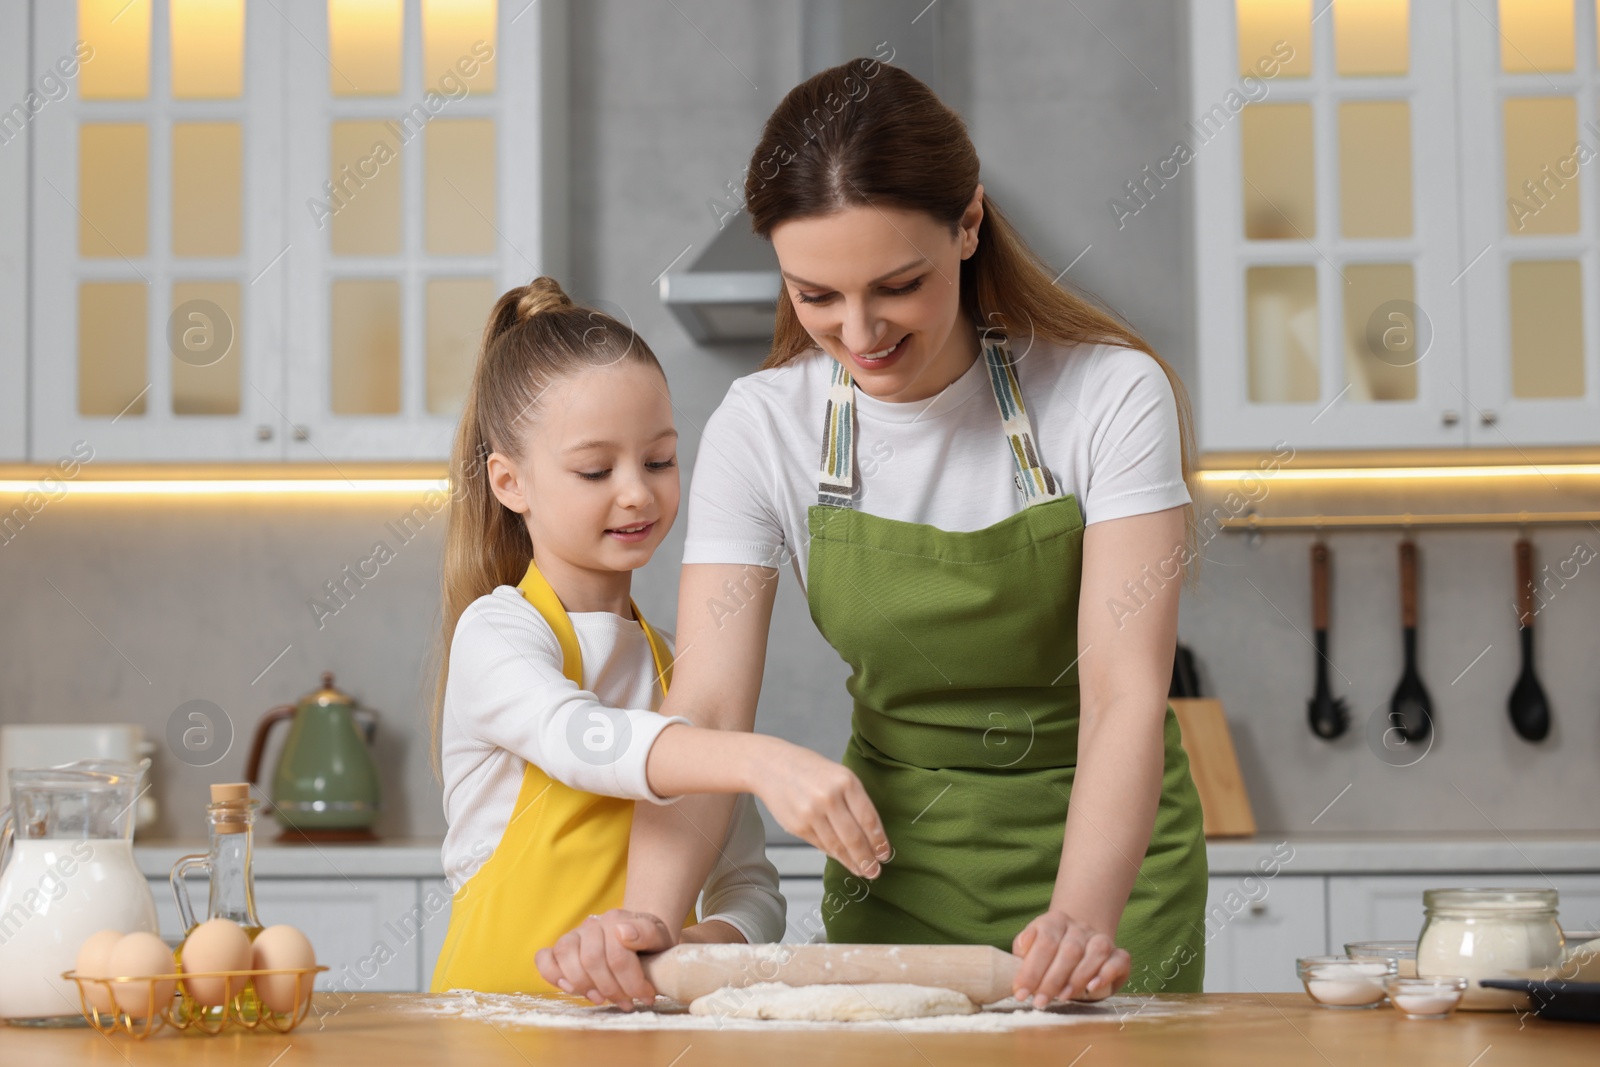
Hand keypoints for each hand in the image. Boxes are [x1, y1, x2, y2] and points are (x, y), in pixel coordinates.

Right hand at [534, 909, 675, 1009]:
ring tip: (602, 998)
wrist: (639, 938)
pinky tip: (570, 988)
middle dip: (612, 989)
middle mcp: (592, 924)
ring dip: (584, 985)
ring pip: (566, 956)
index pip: (618, 956)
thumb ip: (647, 932)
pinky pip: (544, 958)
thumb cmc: (648, 943)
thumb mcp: (659, 937)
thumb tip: (623, 932)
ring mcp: (574, 935)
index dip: (632, 982)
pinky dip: (553, 975)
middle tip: (627, 1002)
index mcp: (616, 919)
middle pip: (592, 960)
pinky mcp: (561, 948)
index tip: (646, 996)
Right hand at [754, 738, 890, 879]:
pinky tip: (842, 859)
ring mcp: (811, 814)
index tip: (886, 854)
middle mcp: (829, 798)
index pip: (868, 819)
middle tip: (875, 871)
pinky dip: (833, 854)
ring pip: (837, 846)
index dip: (879, 841)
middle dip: (867, 859)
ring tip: (862, 870)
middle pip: (854, 837)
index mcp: (846, 782)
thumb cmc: (810, 769)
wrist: (771, 766)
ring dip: (851, 862)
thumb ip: (854, 801)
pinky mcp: (797, 826)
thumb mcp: (838, 775)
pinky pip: (821, 845)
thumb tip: (870, 836)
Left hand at [1011, 910, 1129, 1007]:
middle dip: (1052, 979)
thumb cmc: (1049, 953)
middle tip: (1039, 1001)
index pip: (1044, 941)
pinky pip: (1118, 960)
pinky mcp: (1119, 954)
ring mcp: (1100, 939)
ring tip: (1062, 997)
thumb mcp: (1031, 949)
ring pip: (1094, 953)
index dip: (1031, 969)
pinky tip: (1092, 987)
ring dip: (1077, 978)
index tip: (1021, 992)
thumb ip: (1023, 951)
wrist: (1081, 944)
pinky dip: (1105, 974)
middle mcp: (1080, 927)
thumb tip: (1021, 950)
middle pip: (1069, 950)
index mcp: (1055, 921)